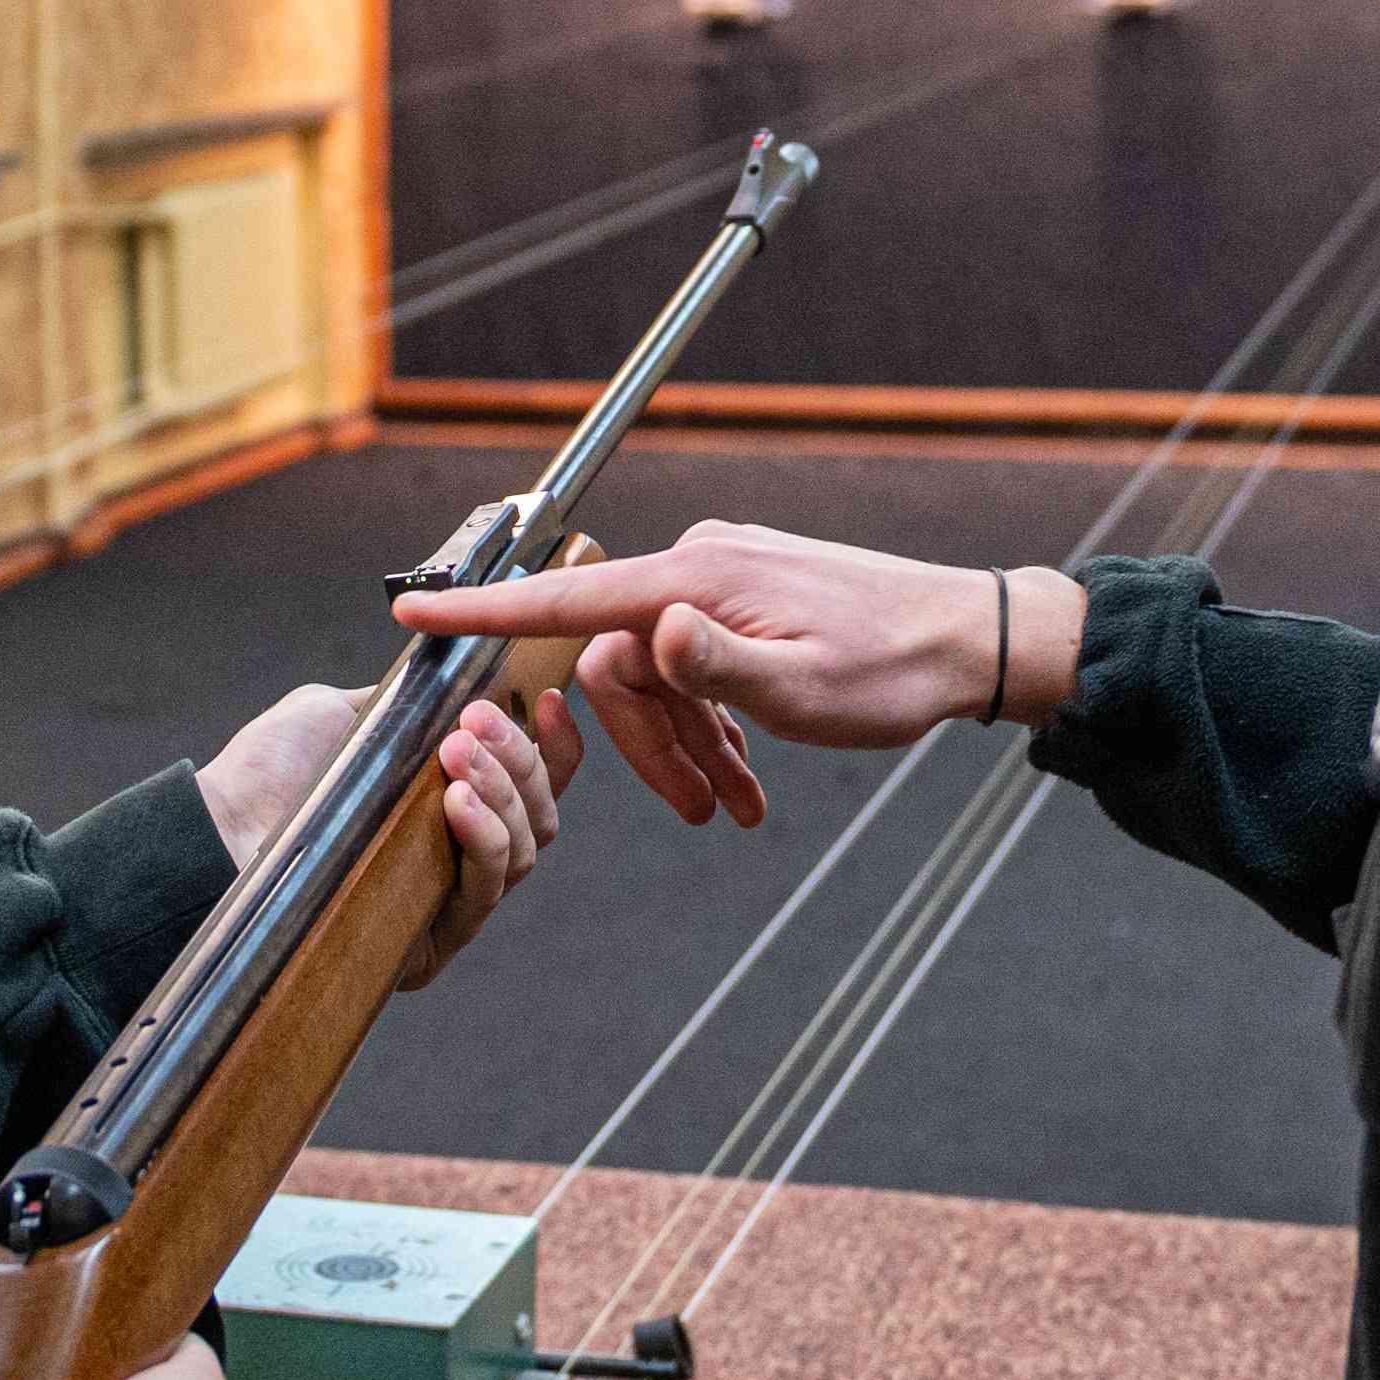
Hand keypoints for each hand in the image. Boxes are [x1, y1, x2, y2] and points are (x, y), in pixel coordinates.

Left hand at [192, 678, 573, 989]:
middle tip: (479, 722)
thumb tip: (469, 683)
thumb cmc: (270, 774)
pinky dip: (484, 839)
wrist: (218, 831)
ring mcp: (446, 903)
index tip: (550, 699)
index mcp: (443, 804)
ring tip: (461, 753)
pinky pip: (485, 892)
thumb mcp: (349, 713)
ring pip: (522, 850)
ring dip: (503, 790)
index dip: (552, 744)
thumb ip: (414, 702)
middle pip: (539, 814)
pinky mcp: (430, 944)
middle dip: (521, 758)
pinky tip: (457, 801)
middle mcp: (454, 856)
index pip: (529, 782)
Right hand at [391, 524, 1088, 819]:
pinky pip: (694, 662)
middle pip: (616, 663)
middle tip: (702, 814)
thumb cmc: (892, 670)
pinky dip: (710, 720)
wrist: (969, 640)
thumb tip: (651, 632)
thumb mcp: (807, 688)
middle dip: (647, 747)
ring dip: (686, 746)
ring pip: (658, 672)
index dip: (483, 611)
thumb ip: (717, 664)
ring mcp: (721, 578)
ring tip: (735, 808)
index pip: (568, 598)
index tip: (411, 610)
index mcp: (697, 580)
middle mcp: (698, 564)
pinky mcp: (745, 597)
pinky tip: (746, 772)